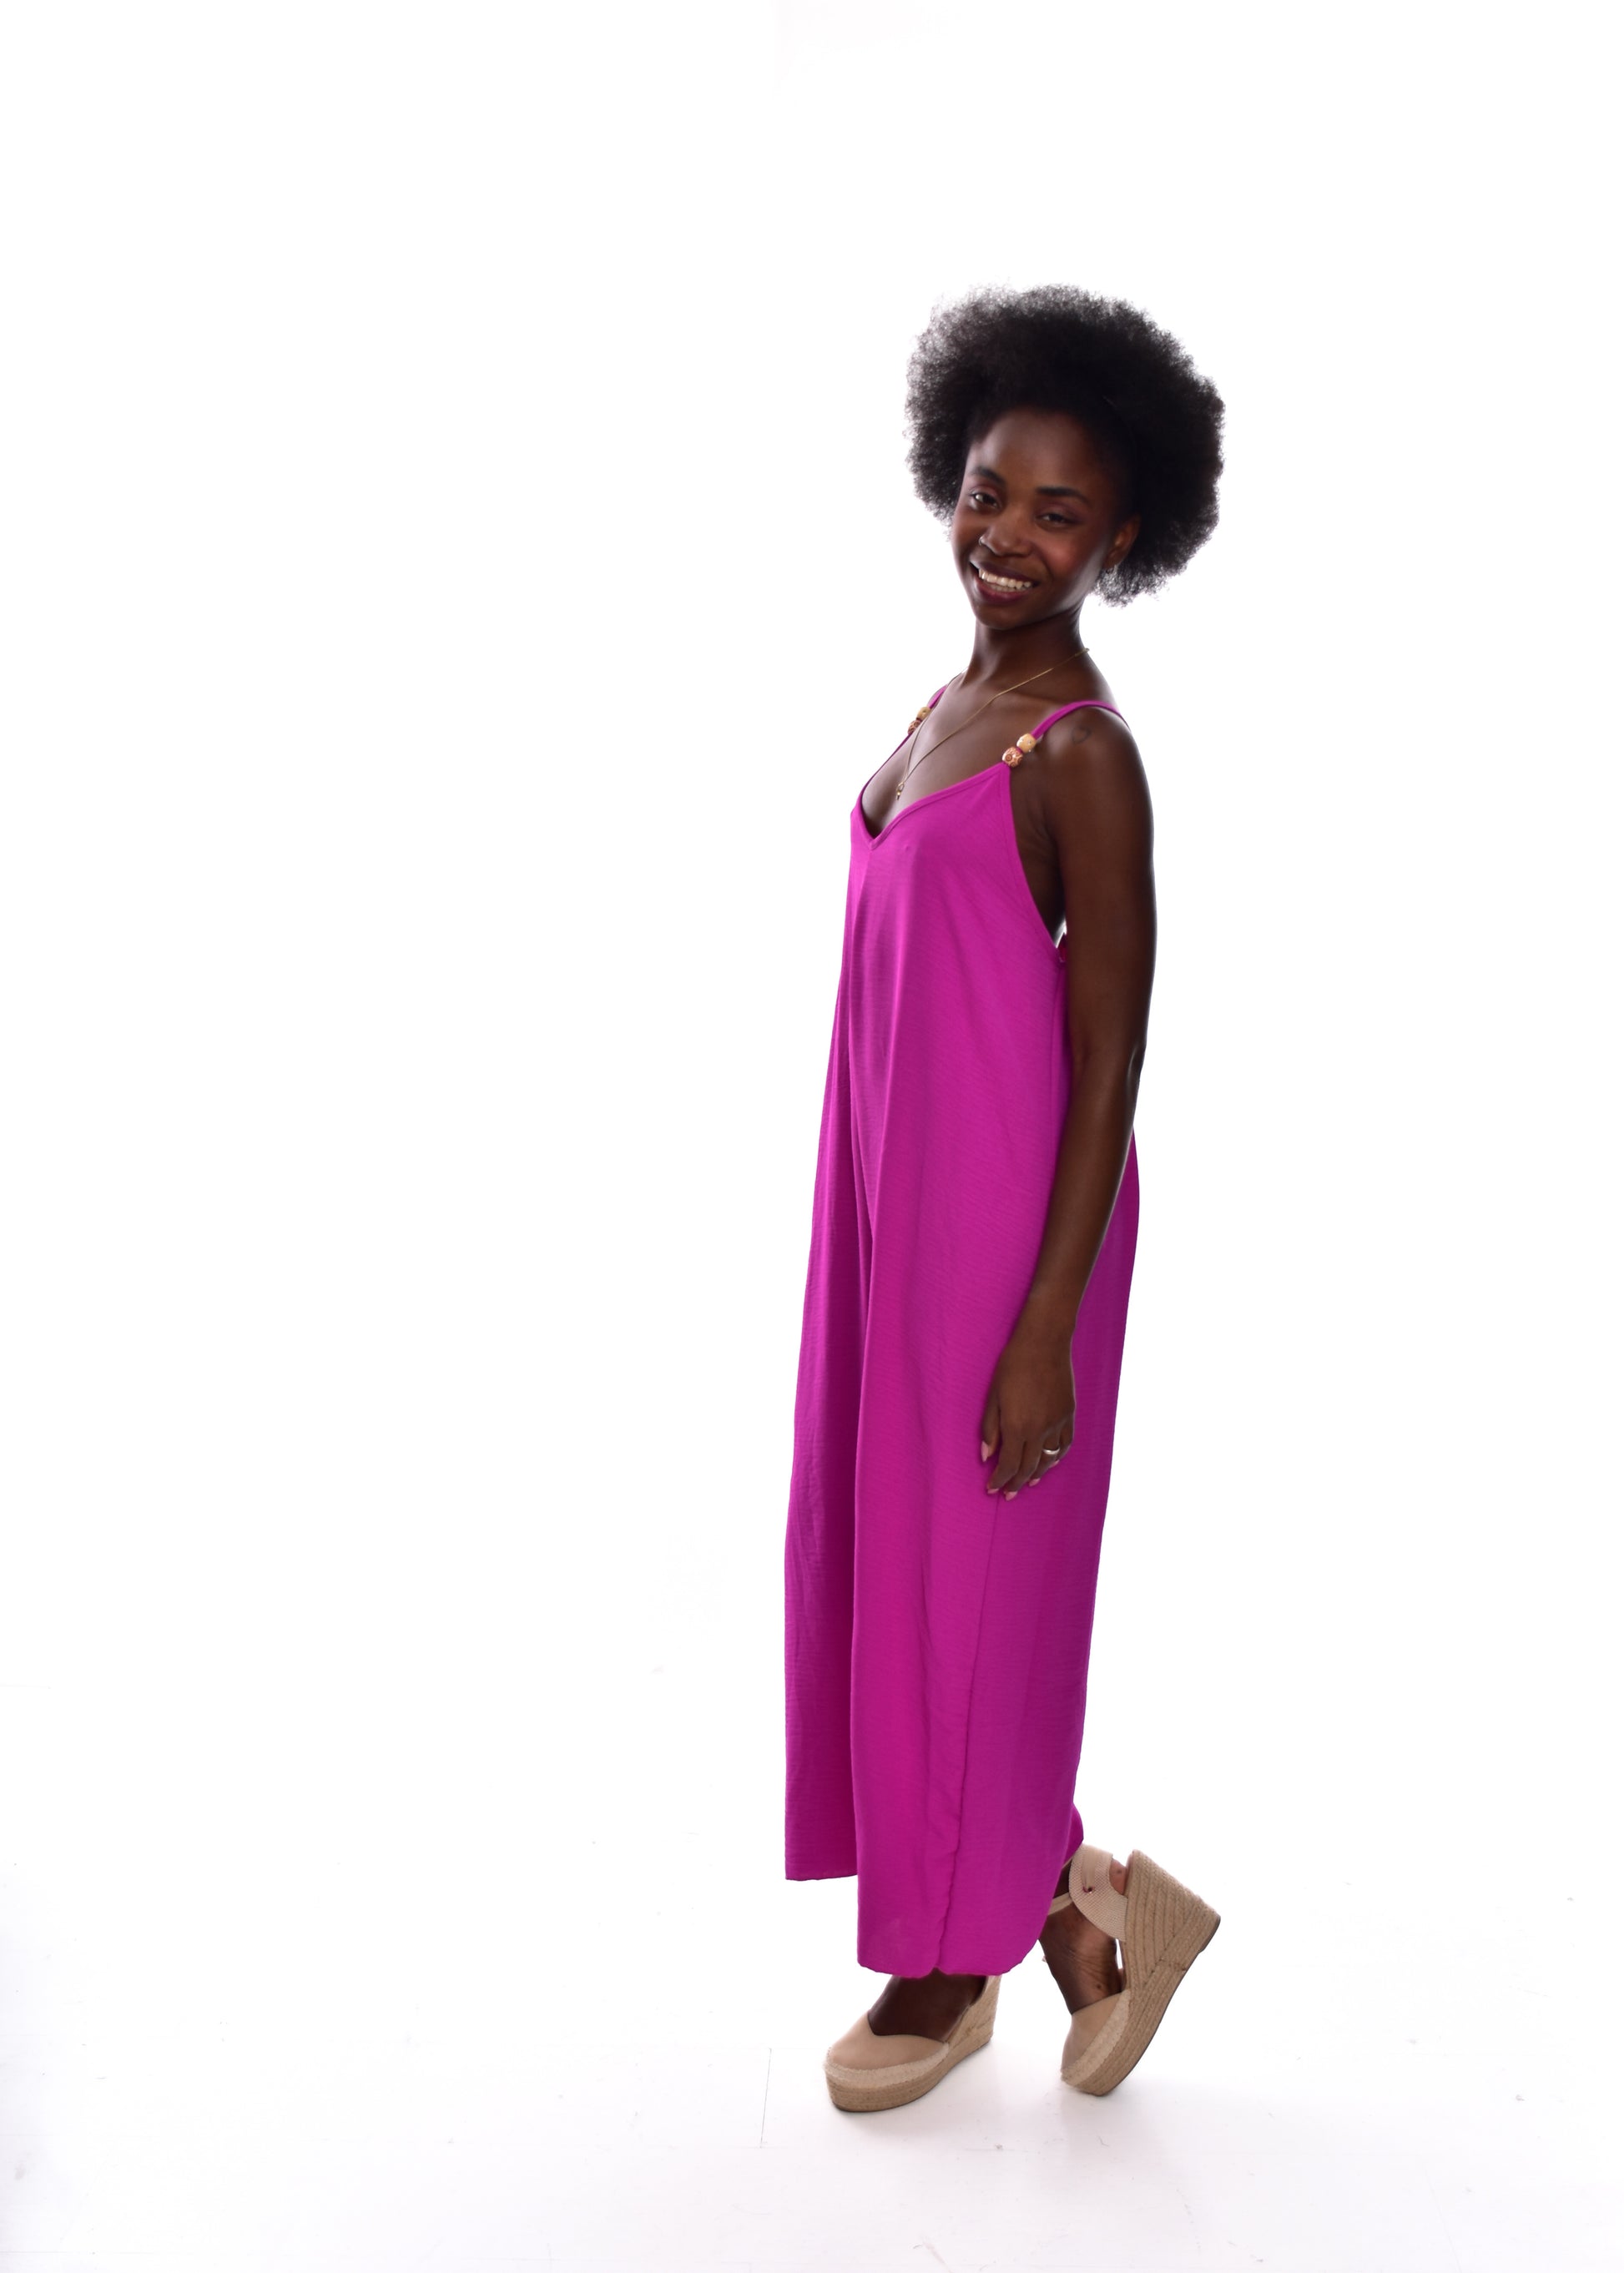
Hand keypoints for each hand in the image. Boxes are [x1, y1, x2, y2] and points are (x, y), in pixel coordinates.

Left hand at [979, 1317, 1074, 1498]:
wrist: (1044, 1343)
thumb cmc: (1012, 1365)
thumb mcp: (993, 1396)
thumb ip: (989, 1428)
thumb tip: (986, 1456)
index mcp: (1017, 1426)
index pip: (1008, 1466)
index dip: (1000, 1480)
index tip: (992, 1489)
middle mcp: (1039, 1430)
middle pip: (1028, 1468)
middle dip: (1016, 1484)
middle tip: (1008, 1494)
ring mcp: (1057, 1424)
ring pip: (1049, 1461)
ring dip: (1037, 1475)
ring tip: (1028, 1483)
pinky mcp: (1069, 1415)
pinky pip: (1065, 1445)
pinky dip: (1057, 1459)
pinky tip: (1050, 1463)